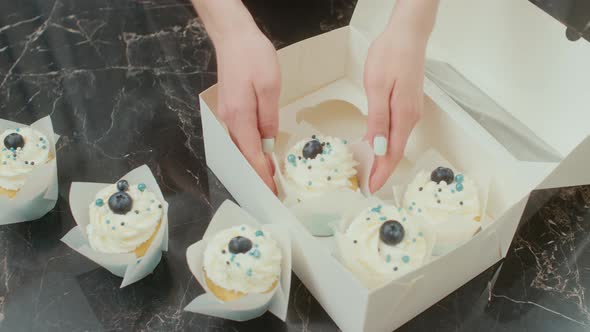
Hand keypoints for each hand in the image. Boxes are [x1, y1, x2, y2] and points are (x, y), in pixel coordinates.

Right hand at [216, 28, 279, 192]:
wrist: (233, 37)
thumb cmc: (253, 56)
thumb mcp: (269, 86)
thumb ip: (268, 117)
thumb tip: (269, 142)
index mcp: (239, 116)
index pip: (251, 154)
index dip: (261, 174)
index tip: (270, 190)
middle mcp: (228, 119)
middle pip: (242, 155)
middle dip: (256, 174)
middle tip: (272, 190)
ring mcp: (226, 114)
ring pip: (239, 146)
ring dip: (253, 163)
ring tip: (269, 176)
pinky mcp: (229, 108)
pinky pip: (239, 136)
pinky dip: (249, 149)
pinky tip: (260, 153)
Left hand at [364, 0, 436, 192]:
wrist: (407, 34)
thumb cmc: (391, 55)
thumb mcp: (379, 87)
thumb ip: (379, 120)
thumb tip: (380, 148)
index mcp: (404, 116)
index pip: (392, 154)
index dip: (381, 173)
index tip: (370, 189)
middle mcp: (411, 117)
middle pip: (395, 151)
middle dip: (380, 170)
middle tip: (363, 185)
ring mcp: (410, 111)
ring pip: (395, 142)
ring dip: (382, 158)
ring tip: (366, 171)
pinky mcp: (407, 104)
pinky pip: (396, 130)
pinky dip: (385, 143)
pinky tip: (374, 146)